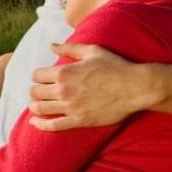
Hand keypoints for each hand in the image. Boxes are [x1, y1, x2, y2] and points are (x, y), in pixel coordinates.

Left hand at [28, 42, 154, 130]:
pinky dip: (40, 125)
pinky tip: (35, 122)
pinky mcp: (79, 121)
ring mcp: (71, 107)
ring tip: (37, 104)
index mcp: (65, 72)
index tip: (44, 78)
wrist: (136, 88)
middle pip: (35, 92)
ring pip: (39, 108)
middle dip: (36, 90)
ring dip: (35, 106)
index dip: (39, 76)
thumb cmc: (116, 67)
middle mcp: (64, 90)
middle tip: (41, 91)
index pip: (37, 75)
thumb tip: (51, 46)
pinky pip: (53, 126)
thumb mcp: (93, 51)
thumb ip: (69, 48)